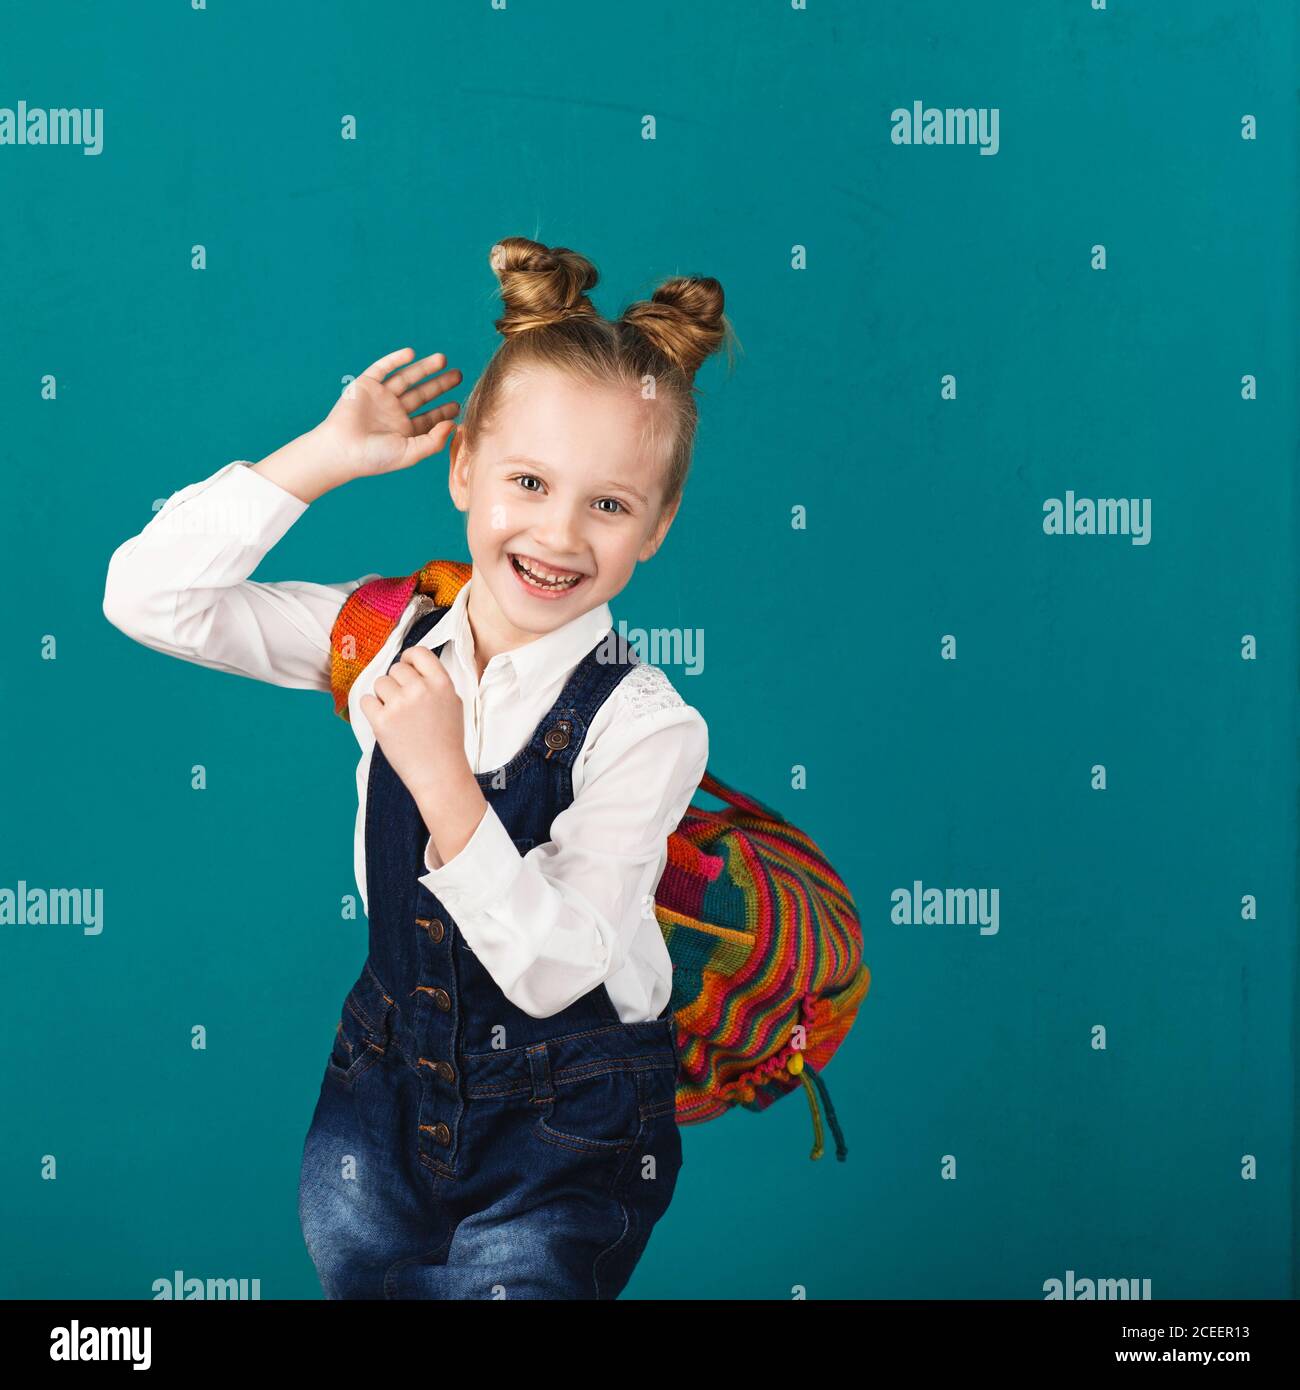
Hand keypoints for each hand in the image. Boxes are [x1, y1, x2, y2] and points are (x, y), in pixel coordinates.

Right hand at [318, 346, 461, 482]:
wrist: (342, 450)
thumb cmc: (375, 457)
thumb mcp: (410, 453)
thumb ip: (433, 441)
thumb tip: (454, 425)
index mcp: (404, 430)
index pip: (429, 418)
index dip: (444, 411)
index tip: (459, 404)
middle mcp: (394, 412)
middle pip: (422, 394)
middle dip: (440, 384)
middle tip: (458, 375)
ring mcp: (380, 397)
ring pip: (406, 378)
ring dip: (424, 368)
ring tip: (443, 359)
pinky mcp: (365, 385)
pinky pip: (382, 368)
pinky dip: (395, 360)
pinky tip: (412, 353)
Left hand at [360, 645, 467, 801]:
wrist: (439, 772)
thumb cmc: (446, 740)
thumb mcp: (452, 703)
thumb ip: (434, 681)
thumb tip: (410, 665)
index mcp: (441, 683)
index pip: (418, 653)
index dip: (409, 659)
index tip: (406, 668)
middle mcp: (420, 690)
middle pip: (395, 669)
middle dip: (397, 683)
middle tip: (405, 704)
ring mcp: (399, 705)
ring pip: (379, 683)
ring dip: (384, 696)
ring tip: (398, 716)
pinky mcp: (382, 721)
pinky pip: (366, 701)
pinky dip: (372, 710)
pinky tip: (385, 721)